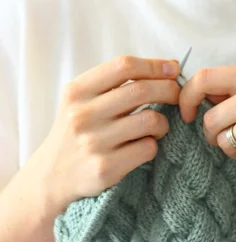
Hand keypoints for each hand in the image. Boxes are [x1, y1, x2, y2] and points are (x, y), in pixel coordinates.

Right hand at [40, 55, 180, 211]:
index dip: (155, 65)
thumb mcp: (81, 99)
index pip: (124, 66)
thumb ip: (116, 82)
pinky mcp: (105, 168)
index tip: (173, 68)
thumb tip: (169, 66)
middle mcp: (82, 115)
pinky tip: (143, 146)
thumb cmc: (77, 130)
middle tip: (177, 95)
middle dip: (169, 89)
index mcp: (77, 91)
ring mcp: (93, 143)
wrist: (52, 176)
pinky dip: (153, 145)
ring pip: (150, 120)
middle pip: (141, 90)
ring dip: (163, 122)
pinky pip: (148, 148)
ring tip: (157, 126)